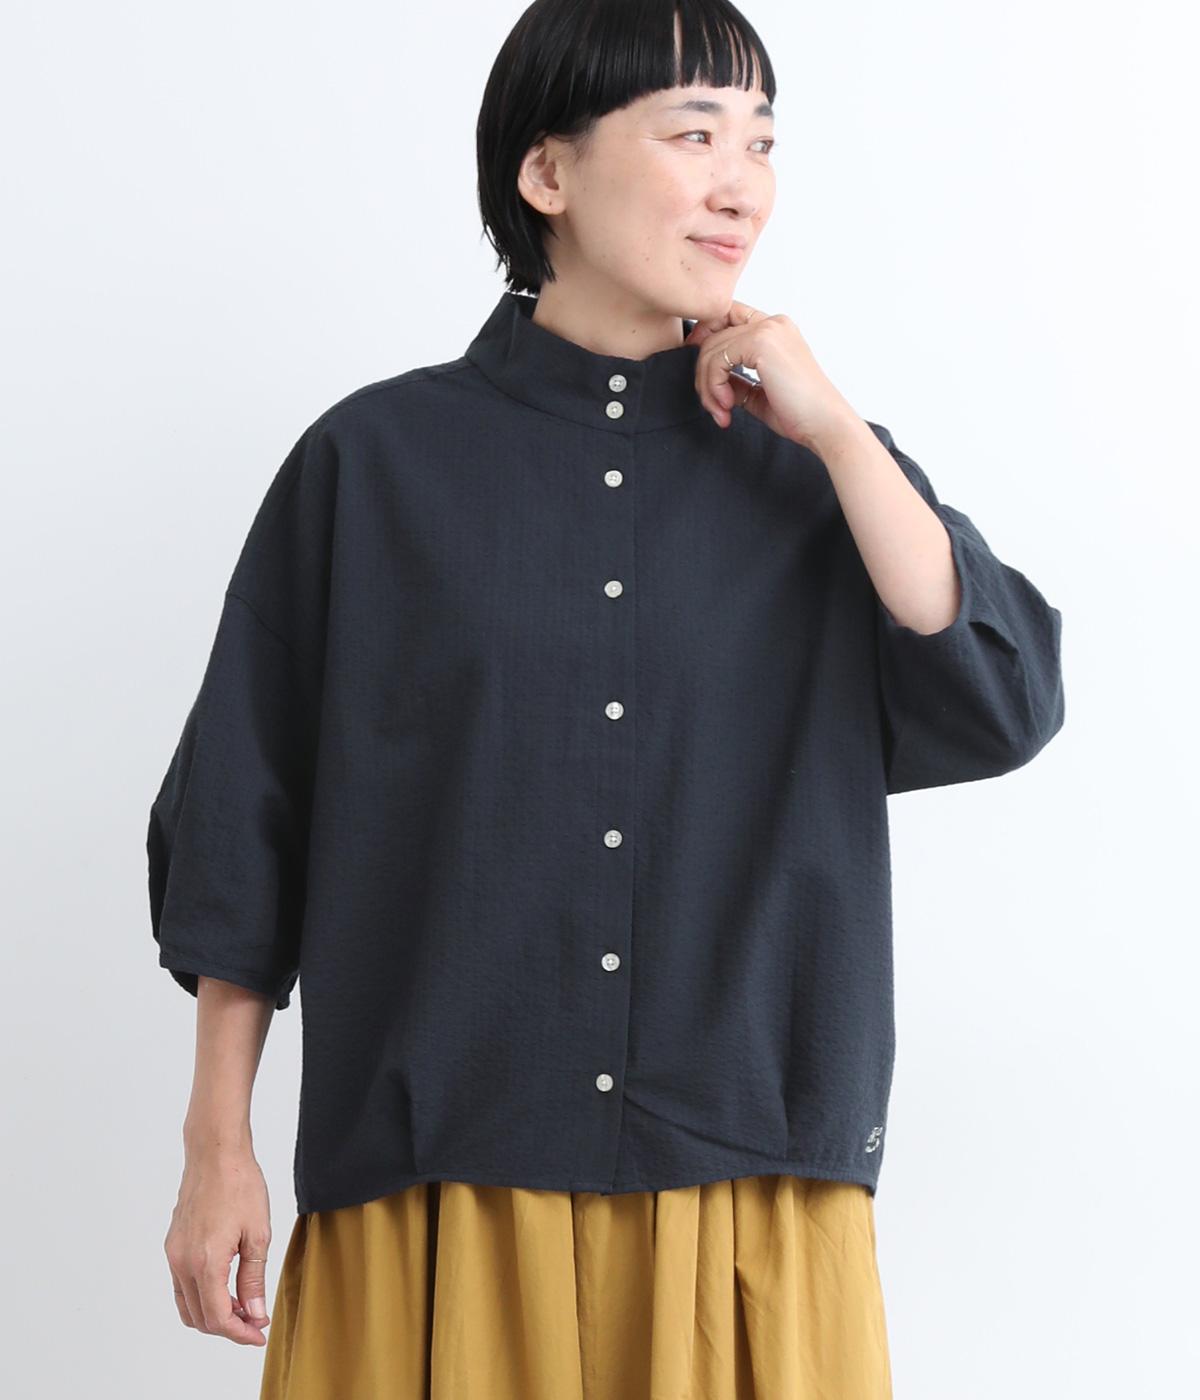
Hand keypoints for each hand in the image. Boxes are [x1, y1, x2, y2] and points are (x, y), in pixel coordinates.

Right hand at [164, 1149, 274, 1344]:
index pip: (218, 1318)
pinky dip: (201, 1295)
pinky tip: (225, 1285)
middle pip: (200, 1317)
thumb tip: (255, 1313)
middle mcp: (182, 1263)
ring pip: (187, 1305)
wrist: (216, 1153)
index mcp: (205, 1263)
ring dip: (212, 1313)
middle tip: (255, 1321)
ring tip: (242, 1305)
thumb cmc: (240, 1185)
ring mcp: (173, 1254)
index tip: (259, 1333)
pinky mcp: (172, 1245)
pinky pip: (181, 1285)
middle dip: (228, 1326)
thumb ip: (253, 1279)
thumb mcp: (258, 1233)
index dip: (240, 1332)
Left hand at [685, 300, 858, 448]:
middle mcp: (773, 323)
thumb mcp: (758, 393)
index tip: (703, 373)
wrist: (824, 425)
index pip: (727, 316)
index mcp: (776, 330)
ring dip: (708, 386)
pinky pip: (717, 358)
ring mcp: (768, 329)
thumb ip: (735, 380)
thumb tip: (709, 380)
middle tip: (714, 407)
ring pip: (711, 348)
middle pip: (713, 333)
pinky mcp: (761, 342)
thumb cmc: (799, 414)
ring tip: (722, 412)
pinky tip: (728, 406)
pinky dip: (713, 385)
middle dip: (704, 375)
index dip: (706, 339)